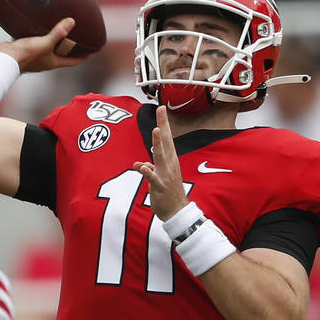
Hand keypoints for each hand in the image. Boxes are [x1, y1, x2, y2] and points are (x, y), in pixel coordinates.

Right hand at [0, 18, 88, 72]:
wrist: (4, 59)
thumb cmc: (26, 55)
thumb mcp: (45, 43)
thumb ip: (58, 33)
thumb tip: (72, 22)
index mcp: (54, 62)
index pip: (73, 61)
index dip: (83, 57)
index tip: (91, 51)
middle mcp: (46, 61)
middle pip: (62, 54)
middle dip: (69, 47)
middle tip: (77, 37)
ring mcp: (36, 56)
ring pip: (49, 47)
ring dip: (54, 40)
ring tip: (60, 29)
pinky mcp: (26, 50)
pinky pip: (36, 42)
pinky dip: (40, 36)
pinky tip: (39, 26)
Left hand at [133, 106, 188, 220]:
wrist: (177, 212)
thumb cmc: (169, 193)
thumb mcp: (161, 176)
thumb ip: (153, 165)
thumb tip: (146, 160)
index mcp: (170, 160)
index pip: (167, 138)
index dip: (164, 123)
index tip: (161, 108)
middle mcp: (169, 164)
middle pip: (166, 141)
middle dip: (163, 124)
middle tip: (161, 109)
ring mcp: (165, 175)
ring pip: (161, 156)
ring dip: (158, 143)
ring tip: (156, 130)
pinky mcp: (160, 187)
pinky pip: (153, 178)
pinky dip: (148, 172)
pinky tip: (142, 166)